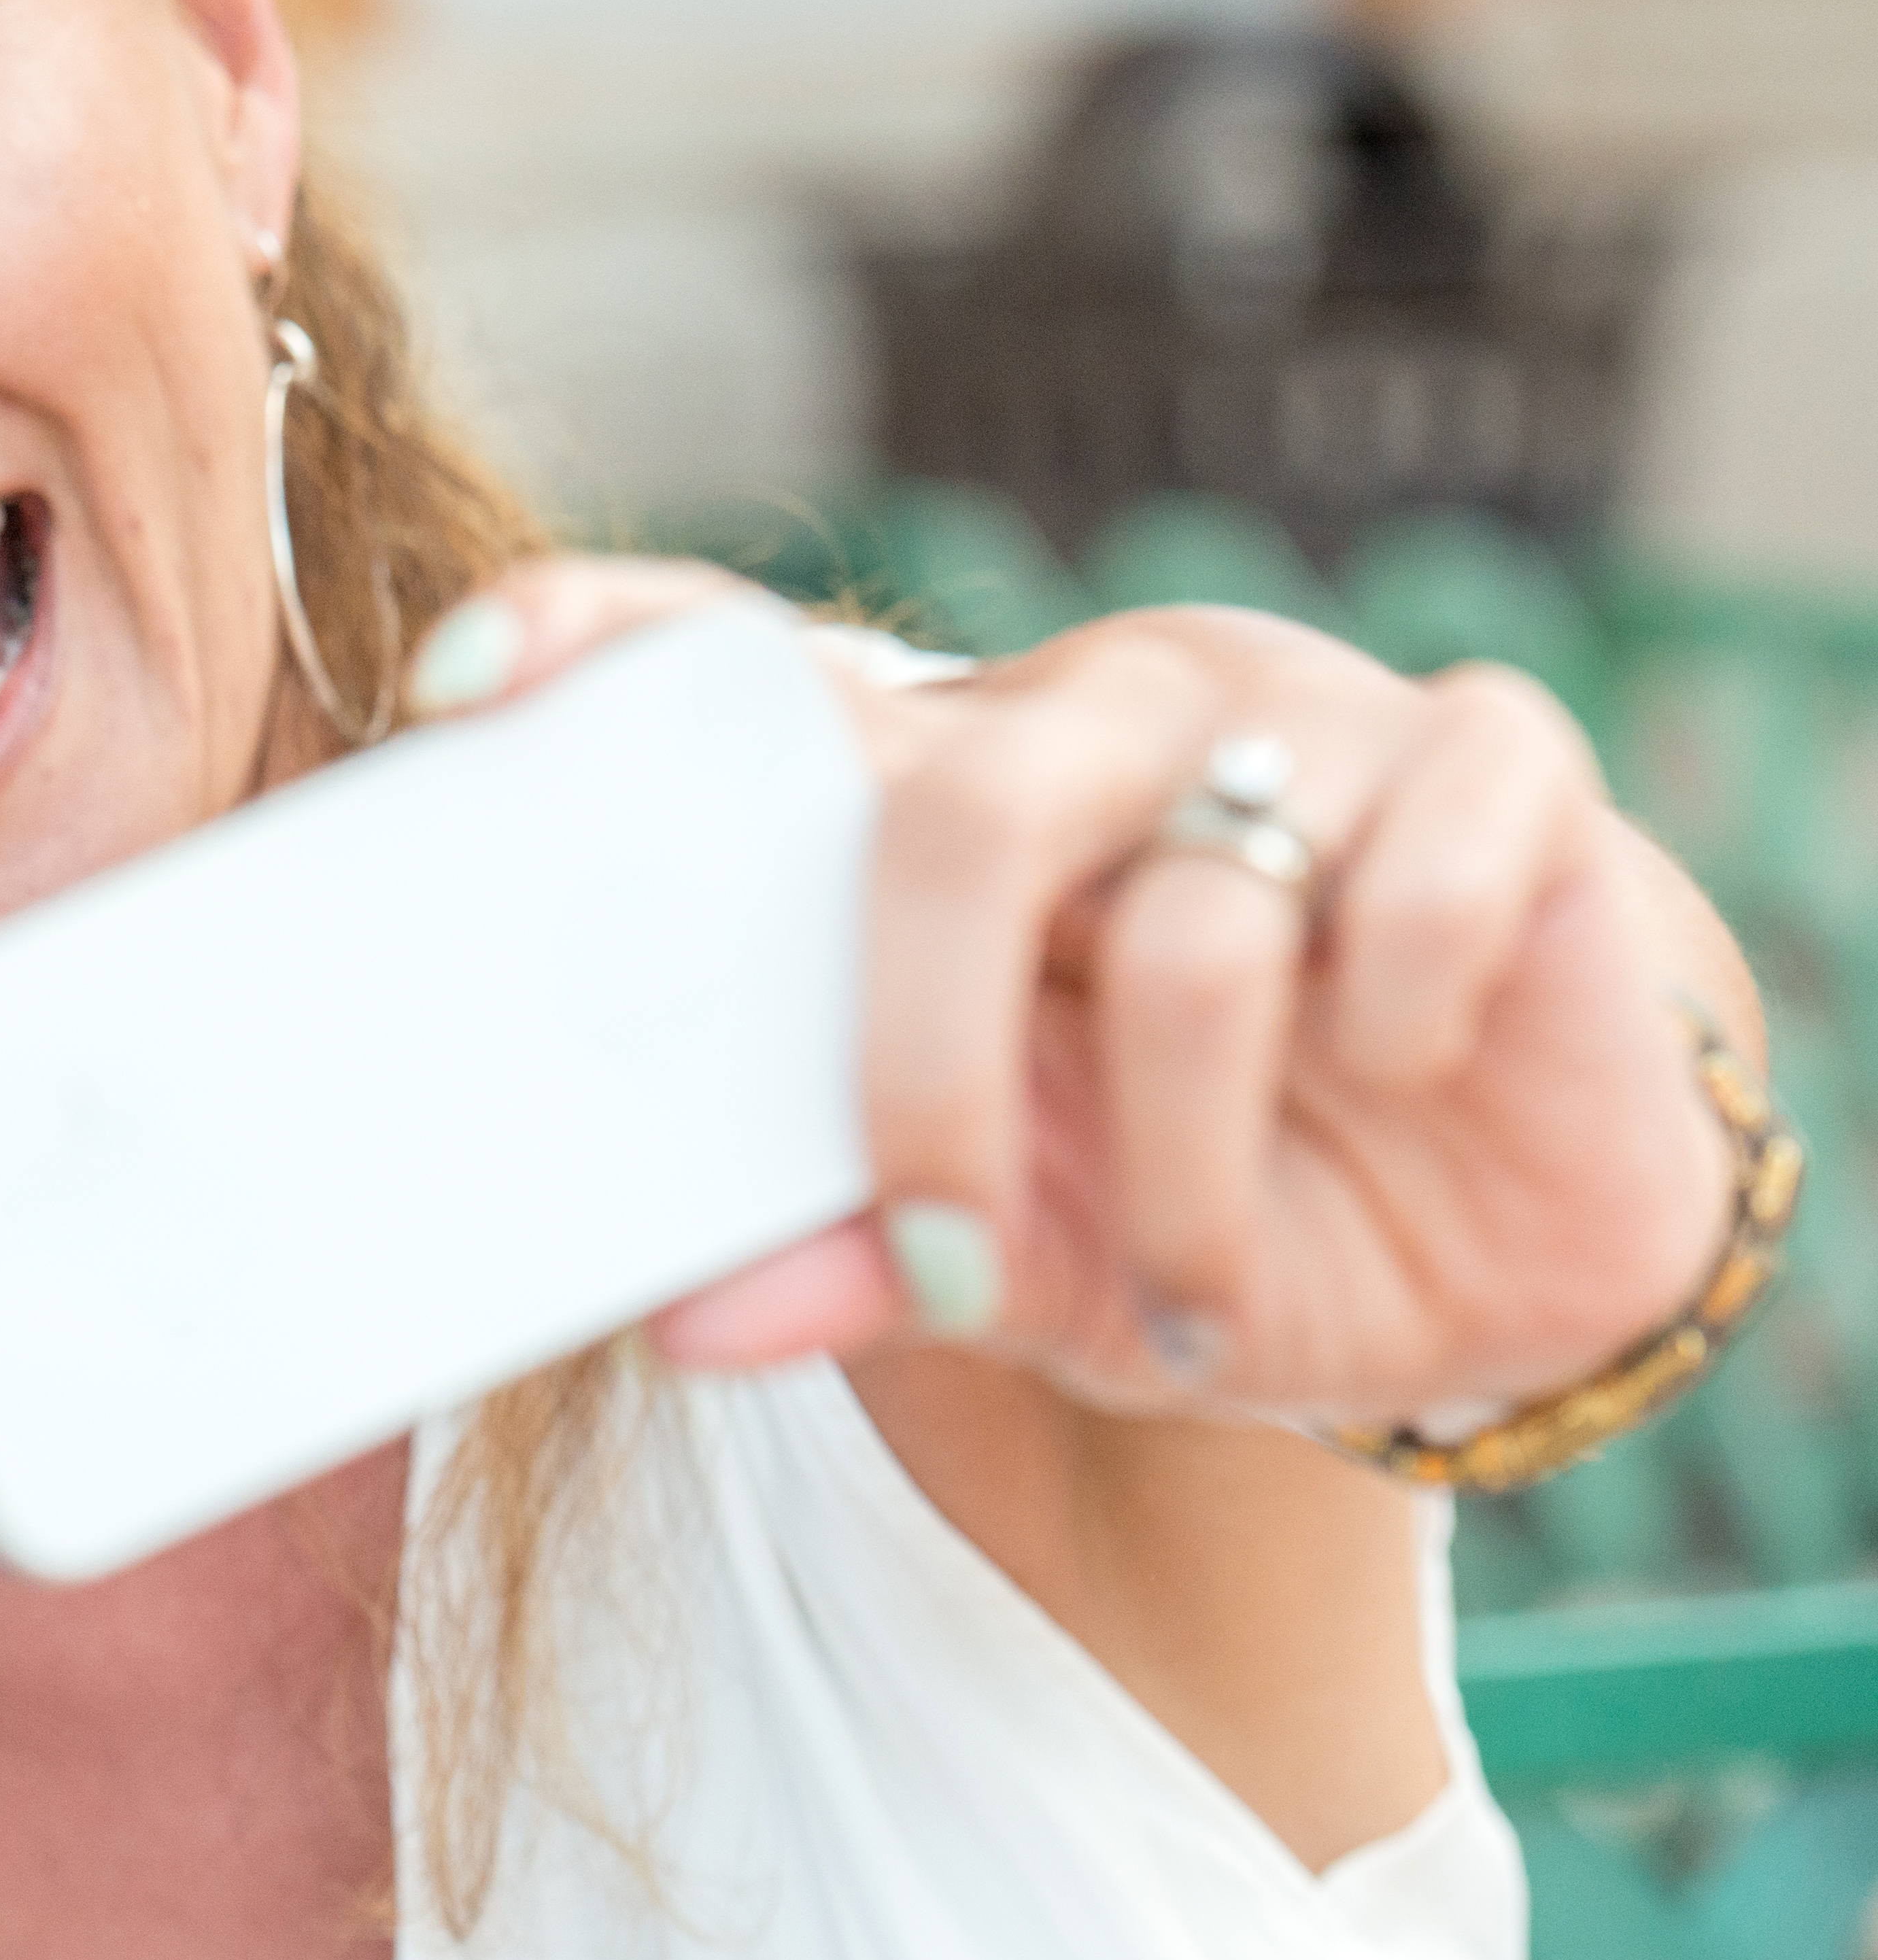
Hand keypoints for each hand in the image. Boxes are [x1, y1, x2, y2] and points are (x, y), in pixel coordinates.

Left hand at [410, 559, 1739, 1422]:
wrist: (1478, 1248)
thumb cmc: (1184, 1203)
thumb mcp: (998, 1252)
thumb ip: (845, 1256)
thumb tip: (692, 1320)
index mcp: (926, 789)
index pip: (731, 660)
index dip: (599, 640)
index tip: (461, 690)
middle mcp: (1088, 718)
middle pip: (950, 807)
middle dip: (923, 1060)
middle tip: (931, 1247)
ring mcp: (1299, 717)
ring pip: (1201, 888)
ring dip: (1186, 1157)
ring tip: (1191, 1300)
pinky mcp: (1498, 766)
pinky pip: (1430, 870)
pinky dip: (1403, 1011)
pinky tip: (1401, 1077)